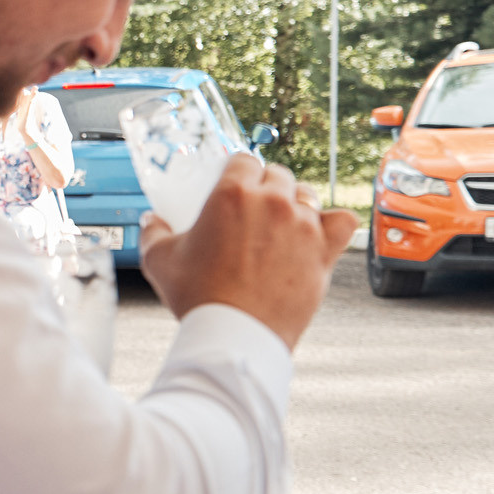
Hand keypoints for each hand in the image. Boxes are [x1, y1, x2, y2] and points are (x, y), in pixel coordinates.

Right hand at [136, 155, 354, 349]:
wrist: (235, 334)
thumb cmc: (199, 298)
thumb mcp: (159, 261)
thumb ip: (153, 233)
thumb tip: (151, 221)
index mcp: (231, 194)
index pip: (243, 160)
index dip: (237, 170)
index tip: (232, 184)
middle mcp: (272, 202)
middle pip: (277, 174)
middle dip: (265, 185)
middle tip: (252, 208)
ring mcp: (303, 225)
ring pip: (307, 195)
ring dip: (295, 202)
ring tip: (280, 223)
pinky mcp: (324, 251)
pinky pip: (342, 221)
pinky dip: (332, 223)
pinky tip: (318, 232)